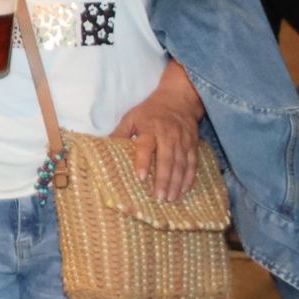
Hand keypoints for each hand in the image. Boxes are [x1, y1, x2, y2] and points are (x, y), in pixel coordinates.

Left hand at [109, 62, 204, 200]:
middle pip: (166, 159)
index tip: (141, 177)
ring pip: (181, 165)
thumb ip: (120, 132)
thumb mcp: (132, 116)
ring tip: (171, 199)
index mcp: (150, 128)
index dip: (143, 161)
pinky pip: (192, 164)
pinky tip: (185, 190)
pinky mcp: (193, 145)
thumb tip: (105, 147)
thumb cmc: (150, 111)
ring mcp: (182, 141)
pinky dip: (189, 178)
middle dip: (163, 180)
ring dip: (176, 183)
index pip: (146, 146)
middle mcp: (167, 136)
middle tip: (159, 197)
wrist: (179, 100)